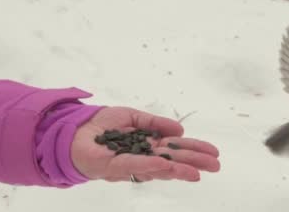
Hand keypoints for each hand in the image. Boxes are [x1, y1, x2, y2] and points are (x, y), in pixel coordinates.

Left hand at [71, 106, 219, 181]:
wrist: (73, 131)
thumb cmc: (101, 126)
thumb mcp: (133, 116)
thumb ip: (155, 123)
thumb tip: (179, 129)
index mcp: (148, 145)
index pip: (176, 148)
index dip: (194, 150)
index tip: (213, 152)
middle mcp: (142, 157)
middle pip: (172, 160)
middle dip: (194, 162)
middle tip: (215, 165)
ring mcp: (129, 164)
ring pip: (157, 168)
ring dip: (178, 169)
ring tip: (196, 172)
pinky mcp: (112, 168)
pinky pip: (133, 166)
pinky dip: (149, 165)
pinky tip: (165, 165)